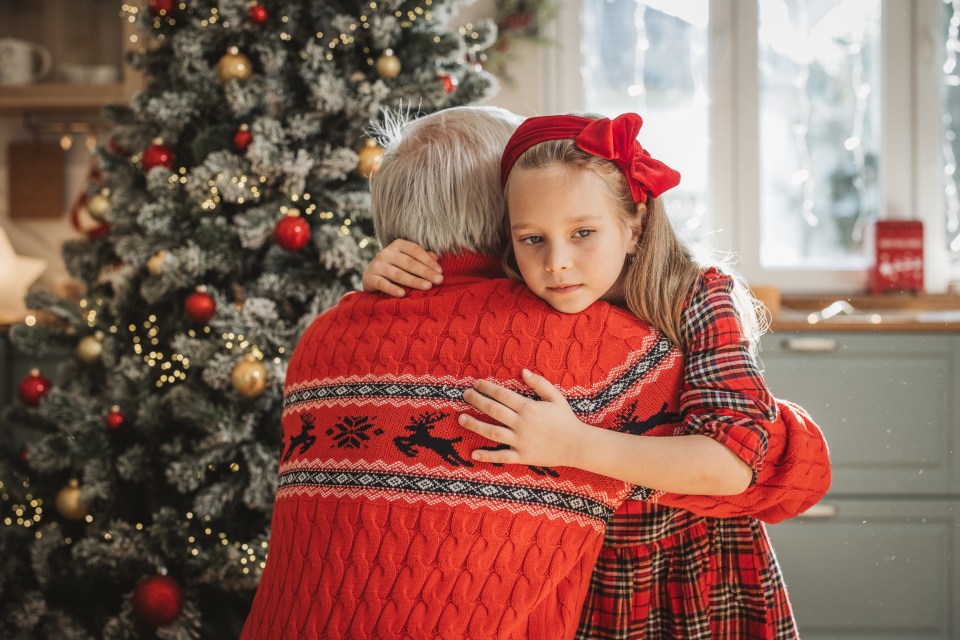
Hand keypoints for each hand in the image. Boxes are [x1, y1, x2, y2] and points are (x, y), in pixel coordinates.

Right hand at [361, 239, 442, 296]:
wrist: (370, 275)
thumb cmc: (395, 266)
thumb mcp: (407, 259)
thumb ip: (421, 257)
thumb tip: (436, 257)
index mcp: (398, 245)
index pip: (415, 250)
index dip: (428, 260)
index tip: (440, 271)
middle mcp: (387, 253)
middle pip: (409, 263)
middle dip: (425, 272)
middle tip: (439, 280)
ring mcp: (378, 265)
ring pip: (398, 274)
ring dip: (414, 281)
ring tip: (427, 286)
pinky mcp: (370, 278)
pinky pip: (383, 284)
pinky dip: (392, 289)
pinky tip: (402, 294)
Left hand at [459, 369, 588, 468]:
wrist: (577, 445)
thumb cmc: (566, 419)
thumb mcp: (555, 397)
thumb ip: (539, 383)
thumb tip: (523, 371)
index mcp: (528, 407)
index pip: (502, 394)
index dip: (487, 387)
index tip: (476, 383)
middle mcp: (521, 423)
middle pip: (493, 410)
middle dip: (476, 401)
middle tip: (464, 395)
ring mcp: (520, 441)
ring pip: (492, 431)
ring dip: (474, 425)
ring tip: (461, 418)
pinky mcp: (522, 456)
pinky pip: (501, 456)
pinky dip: (487, 455)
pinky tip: (473, 453)